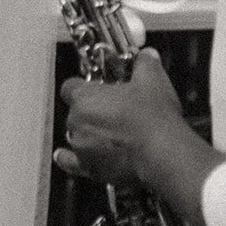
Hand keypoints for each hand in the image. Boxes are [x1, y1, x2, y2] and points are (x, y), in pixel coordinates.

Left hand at [55, 49, 185, 187]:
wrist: (162, 153)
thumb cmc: (152, 117)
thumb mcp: (152, 80)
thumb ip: (145, 64)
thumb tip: (147, 56)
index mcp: (85, 97)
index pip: (71, 86)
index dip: (83, 86)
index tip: (96, 88)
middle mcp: (77, 122)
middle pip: (76, 112)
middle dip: (91, 112)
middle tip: (114, 112)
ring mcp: (82, 147)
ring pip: (77, 136)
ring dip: (89, 134)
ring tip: (112, 135)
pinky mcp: (91, 169)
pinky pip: (72, 163)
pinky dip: (69, 160)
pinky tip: (64, 157)